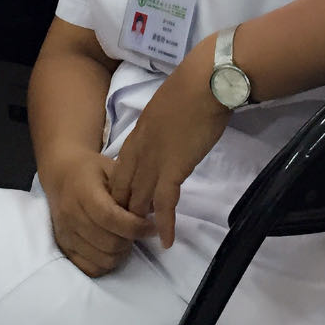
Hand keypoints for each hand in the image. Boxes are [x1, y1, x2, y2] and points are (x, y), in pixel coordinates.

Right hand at [43, 150, 154, 277]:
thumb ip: (133, 187)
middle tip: (140, 230)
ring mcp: (66, 234)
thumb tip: (157, 208)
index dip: (135, 226)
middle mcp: (71, 216)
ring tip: (126, 237)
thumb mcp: (113, 168)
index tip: (152, 226)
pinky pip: (90, 268)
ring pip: (103, 258)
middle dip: (131, 240)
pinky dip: (107, 263)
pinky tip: (113, 248)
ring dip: (121, 252)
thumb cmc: (92, 170)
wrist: (61, 175)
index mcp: (84, 192)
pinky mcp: (64, 248)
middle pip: (109, 242)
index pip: (110, 218)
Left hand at [110, 42, 229, 247]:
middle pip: (124, 190)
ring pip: (139, 201)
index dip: (121, 192)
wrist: (204, 84)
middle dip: (125, 211)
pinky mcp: (173, 170)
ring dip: (141, 222)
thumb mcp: (166, 109)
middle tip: (130, 231)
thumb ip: (161, 127)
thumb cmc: (192, 89)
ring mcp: (154, 162)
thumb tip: (170, 135)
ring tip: (144, 239)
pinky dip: (165, 224)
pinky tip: (166, 240)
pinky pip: (165, 205)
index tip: (126, 206)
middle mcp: (139, 152)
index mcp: (137, 135)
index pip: (120, 173)